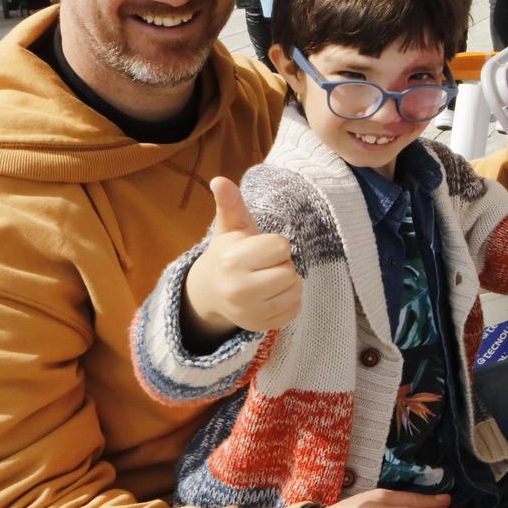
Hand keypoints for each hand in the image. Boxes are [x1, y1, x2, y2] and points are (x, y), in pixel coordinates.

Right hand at [182, 177, 303, 341]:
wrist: (212, 291)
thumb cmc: (229, 252)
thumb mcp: (230, 226)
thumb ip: (230, 203)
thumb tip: (219, 179)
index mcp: (232, 260)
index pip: (281, 246)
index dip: (275, 245)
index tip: (260, 249)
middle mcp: (238, 289)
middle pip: (289, 272)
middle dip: (282, 264)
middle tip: (264, 265)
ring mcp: (249, 312)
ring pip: (295, 291)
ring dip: (288, 283)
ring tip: (267, 279)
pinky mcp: (260, 327)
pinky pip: (295, 310)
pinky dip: (289, 301)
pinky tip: (271, 295)